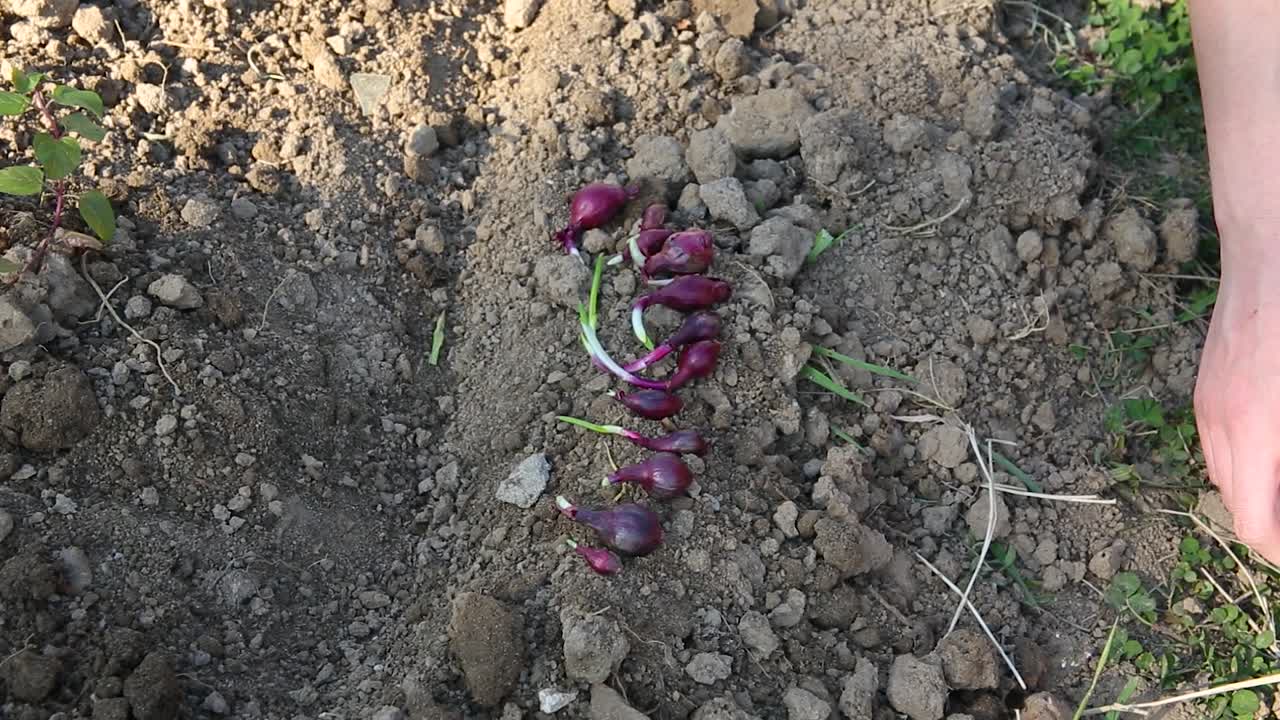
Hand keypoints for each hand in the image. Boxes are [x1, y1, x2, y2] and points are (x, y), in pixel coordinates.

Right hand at [1195, 249, 1279, 562]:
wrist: (1271, 242)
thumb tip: (1279, 484)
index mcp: (1256, 424)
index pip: (1254, 521)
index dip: (1279, 548)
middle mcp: (1222, 421)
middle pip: (1237, 507)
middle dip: (1271, 528)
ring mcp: (1209, 403)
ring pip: (1225, 478)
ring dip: (1258, 498)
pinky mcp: (1209, 388)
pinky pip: (1220, 447)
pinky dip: (1247, 467)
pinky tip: (1274, 454)